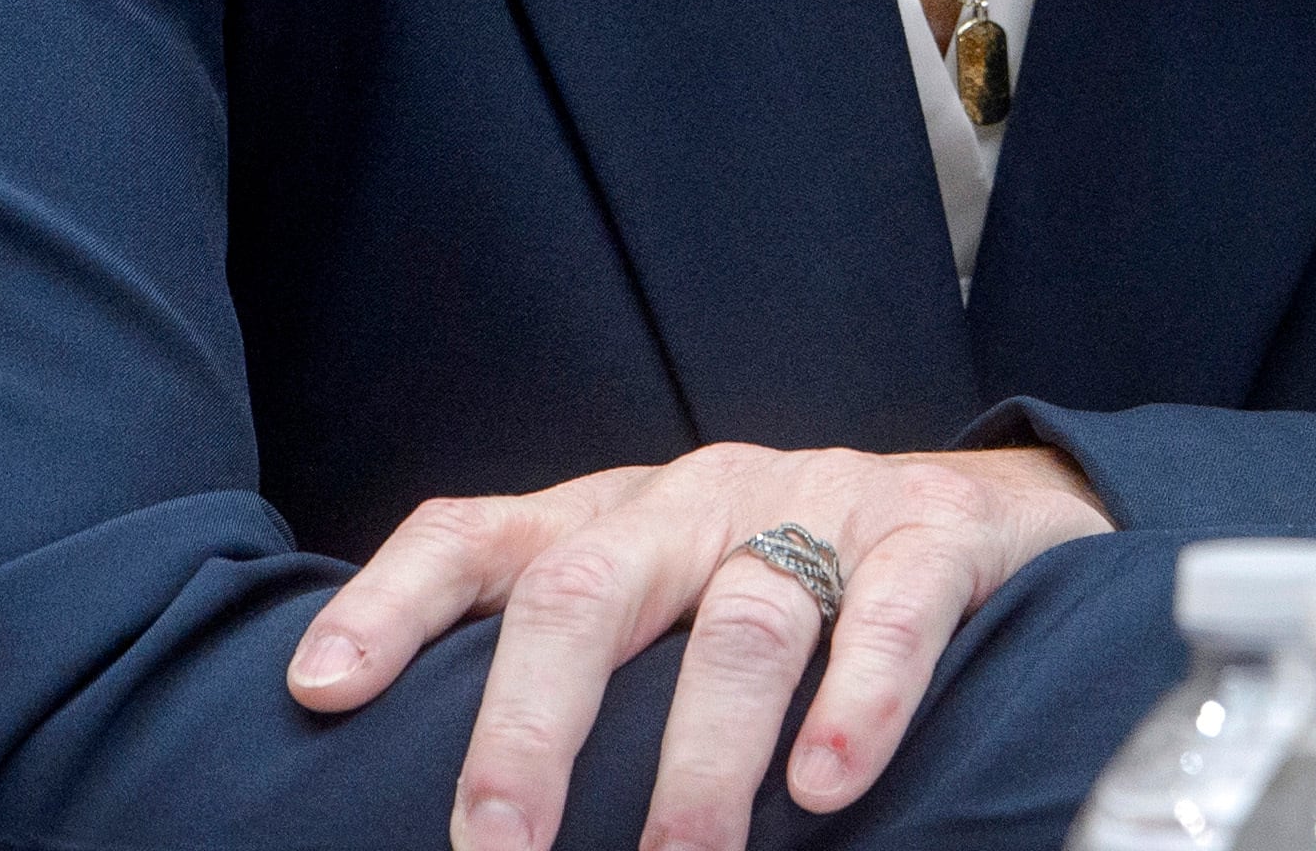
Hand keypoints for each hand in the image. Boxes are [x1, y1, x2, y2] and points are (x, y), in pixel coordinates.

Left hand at [285, 439, 1113, 850]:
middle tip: (498, 850)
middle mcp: (698, 499)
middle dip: (527, 731)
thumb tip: (471, 821)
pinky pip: (889, 609)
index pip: (476, 538)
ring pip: (739, 622)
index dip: (387, 604)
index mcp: (615, 520)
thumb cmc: (797, 593)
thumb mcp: (668, 611)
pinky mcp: (934, 530)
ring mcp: (819, 504)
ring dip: (700, 763)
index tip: (317, 691)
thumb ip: (584, 679)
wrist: (997, 514)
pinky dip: (858, 700)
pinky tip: (830, 785)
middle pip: (581, 591)